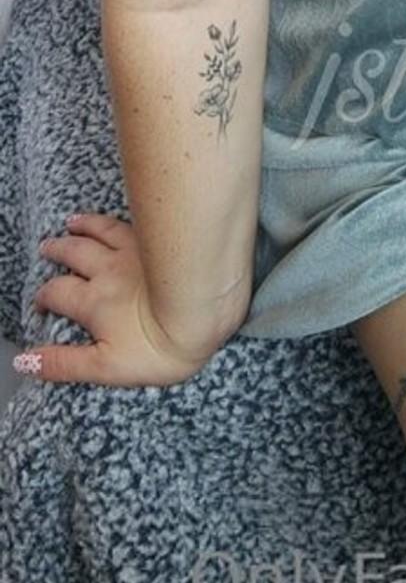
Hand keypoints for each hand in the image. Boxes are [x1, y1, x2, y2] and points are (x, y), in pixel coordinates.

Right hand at [19, 212, 222, 386]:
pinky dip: (114, 218)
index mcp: (94, 302)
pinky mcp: (160, 240)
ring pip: (100, 232)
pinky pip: (129, 223)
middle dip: (57, 251)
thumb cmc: (159, 346)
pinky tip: (115, 215)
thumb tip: (24, 361)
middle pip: (74, 255)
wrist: (204, 312)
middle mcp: (108, 271)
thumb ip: (64, 363)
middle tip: (47, 247)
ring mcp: (135, 251)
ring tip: (72, 222)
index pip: (58, 293)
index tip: (41, 301)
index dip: (45, 296)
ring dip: (82, 227)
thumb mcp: (105, 368)